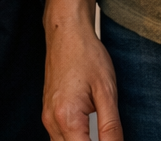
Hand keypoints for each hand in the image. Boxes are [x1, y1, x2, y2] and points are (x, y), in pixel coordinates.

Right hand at [43, 9, 122, 140]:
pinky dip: (74, 139)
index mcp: (68, 118)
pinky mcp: (48, 112)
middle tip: (109, 135)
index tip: (113, 139)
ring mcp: (47, 118)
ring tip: (100, 134)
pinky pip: (59, 138)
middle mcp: (52, 122)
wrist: (67, 31)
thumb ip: (110, 128)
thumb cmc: (87, 55)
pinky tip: (87, 133)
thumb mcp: (107, 92)